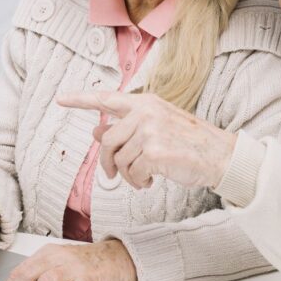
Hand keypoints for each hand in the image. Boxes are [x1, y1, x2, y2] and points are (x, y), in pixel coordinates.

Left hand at [58, 91, 236, 188]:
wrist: (219, 155)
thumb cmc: (189, 143)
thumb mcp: (156, 128)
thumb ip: (127, 127)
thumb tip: (96, 130)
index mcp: (145, 102)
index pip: (107, 98)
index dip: (81, 99)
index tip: (61, 99)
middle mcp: (145, 112)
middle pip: (106, 141)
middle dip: (107, 164)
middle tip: (113, 176)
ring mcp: (149, 130)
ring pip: (118, 160)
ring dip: (128, 176)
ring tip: (144, 177)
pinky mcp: (154, 150)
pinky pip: (131, 173)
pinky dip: (138, 181)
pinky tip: (151, 180)